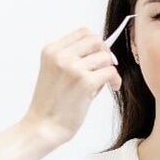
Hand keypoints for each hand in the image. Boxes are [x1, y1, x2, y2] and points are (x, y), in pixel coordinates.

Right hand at [22, 28, 120, 145]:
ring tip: (102, 83)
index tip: (98, 56)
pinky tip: (113, 87)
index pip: (83, 32)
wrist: (43, 127)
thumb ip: (73, 58)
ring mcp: (73, 68)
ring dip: (108, 69)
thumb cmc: (51, 104)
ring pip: (105, 57)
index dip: (95, 43)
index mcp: (51, 50)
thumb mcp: (55, 72)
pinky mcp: (85, 82)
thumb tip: (103, 51)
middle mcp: (61, 55)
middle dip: (104, 53)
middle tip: (105, 68)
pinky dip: (115, 80)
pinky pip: (111, 72)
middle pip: (96, 40)